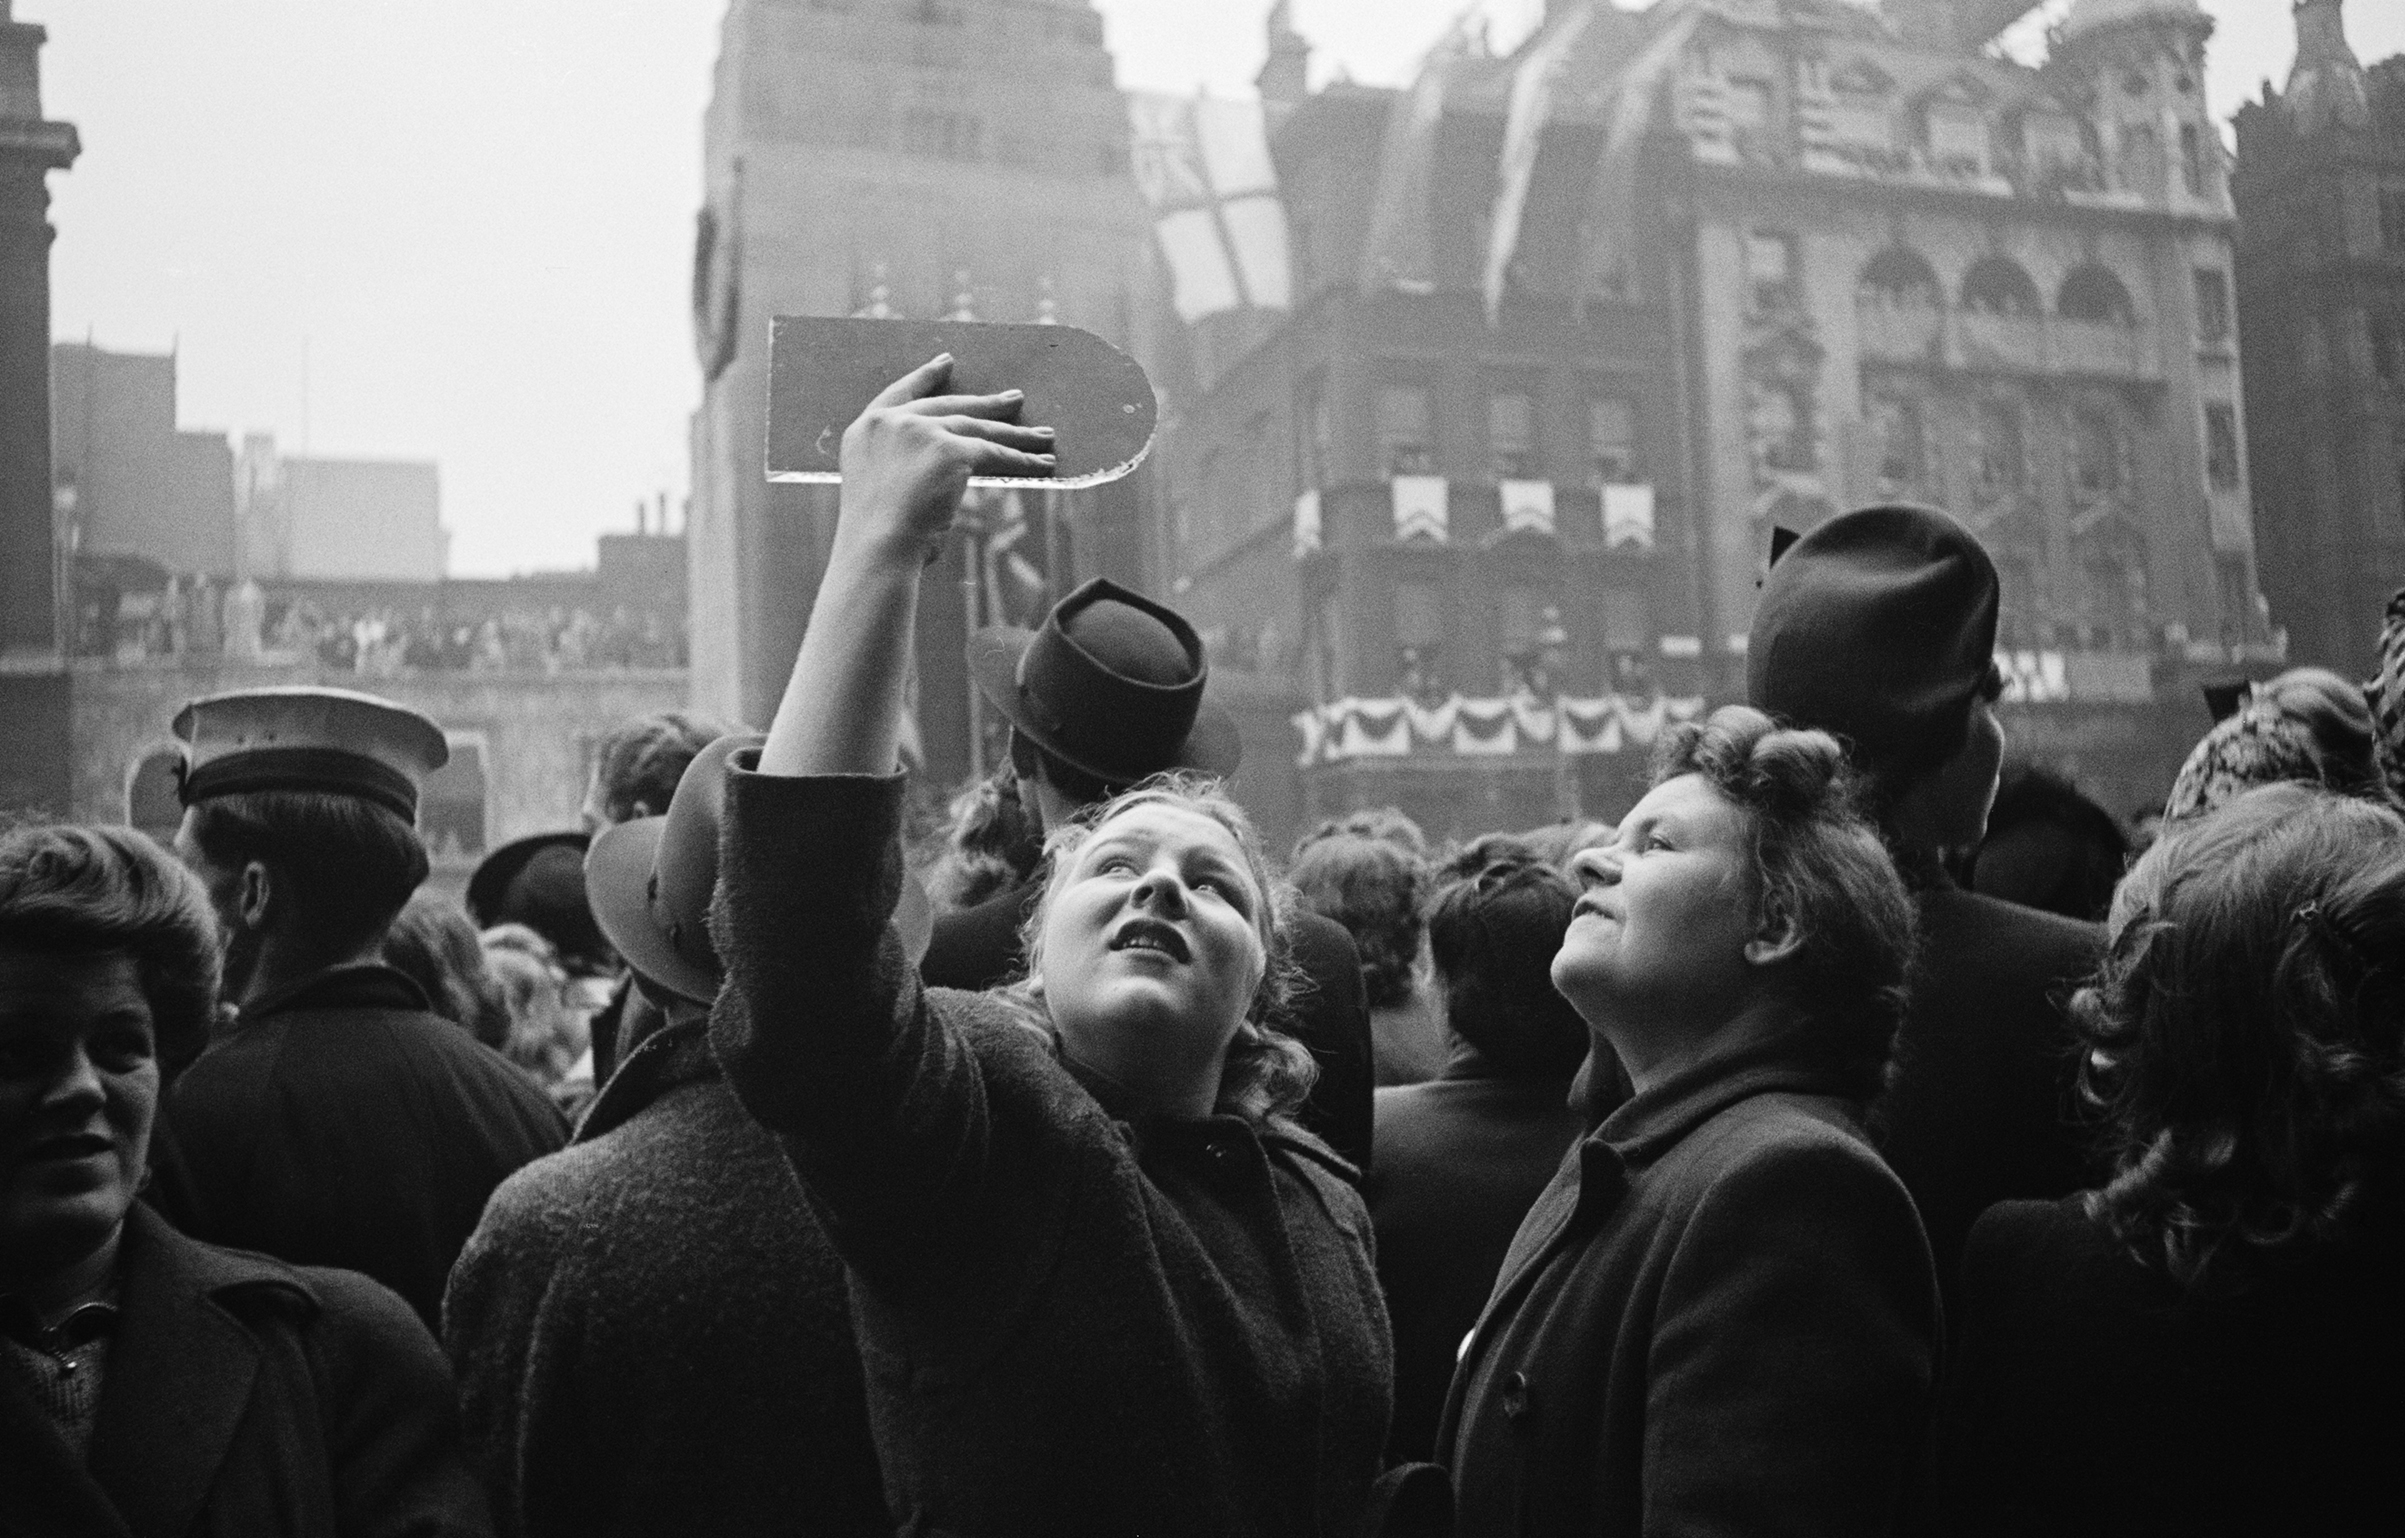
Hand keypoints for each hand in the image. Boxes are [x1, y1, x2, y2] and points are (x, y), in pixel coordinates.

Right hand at [832, 354, 1055, 568]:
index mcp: (866, 429)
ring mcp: (921, 432)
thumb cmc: (875, 540)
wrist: (875, 549)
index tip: (946, 362)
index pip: (901, 393)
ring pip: (977, 428)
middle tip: (1013, 399)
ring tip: (1042, 435)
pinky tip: (1042, 463)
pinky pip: (994, 453)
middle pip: (949, 407)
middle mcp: (892, 423)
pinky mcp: (949, 450)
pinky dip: (1022, 460)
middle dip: (987, 405)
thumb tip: (933, 480)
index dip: (926, 377)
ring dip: (1015, 433)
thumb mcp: (879, 491)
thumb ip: (902, 470)